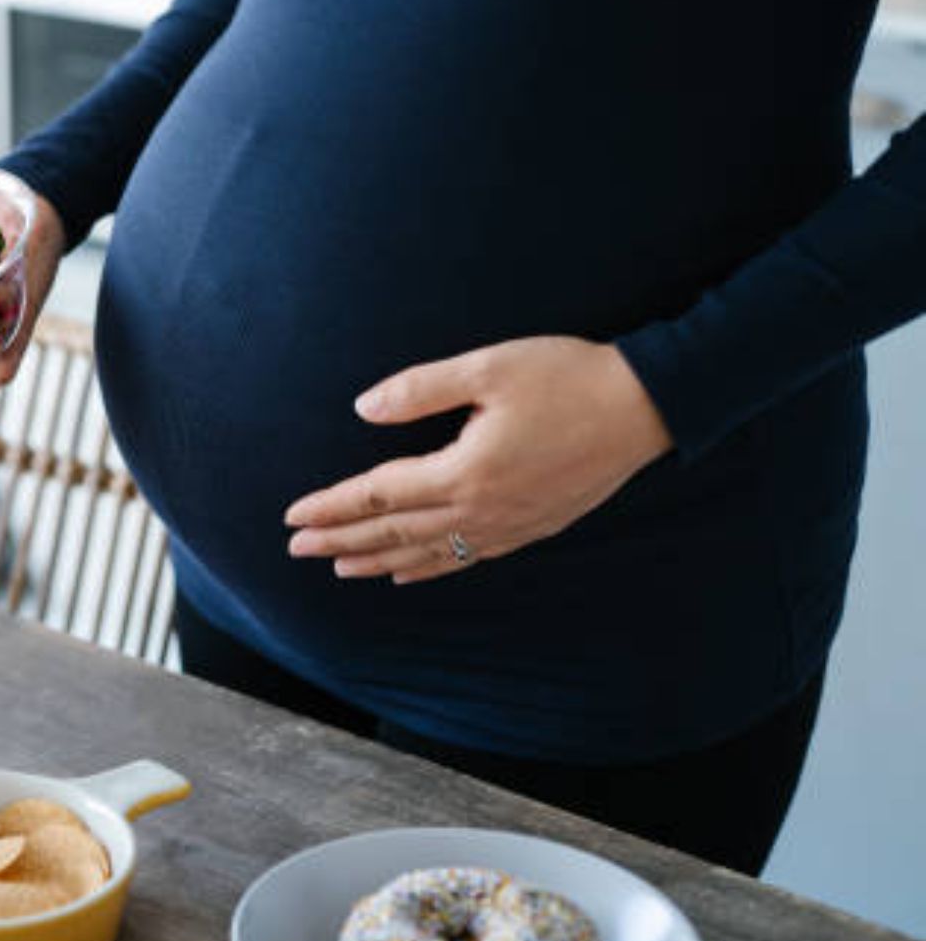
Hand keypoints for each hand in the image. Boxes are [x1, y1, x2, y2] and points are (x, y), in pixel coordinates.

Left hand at [284, 336, 673, 583]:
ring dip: (377, 559)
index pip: (379, 494)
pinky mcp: (530, 528)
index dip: (332, 506)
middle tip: (295, 549)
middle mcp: (480, 510)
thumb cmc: (569, 377)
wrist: (648, 407)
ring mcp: (507, 526)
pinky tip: (406, 573)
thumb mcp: (489, 368)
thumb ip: (421, 390)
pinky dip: (427, 568)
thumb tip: (363, 409)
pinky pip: (465, 559)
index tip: (292, 517)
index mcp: (463, 472)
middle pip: (394, 531)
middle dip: (340, 539)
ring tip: (338, 566)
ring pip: (426, 553)